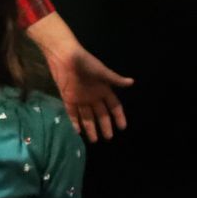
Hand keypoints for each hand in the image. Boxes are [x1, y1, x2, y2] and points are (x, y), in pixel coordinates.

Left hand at [24, 15, 132, 142]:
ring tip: (94, 140)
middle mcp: (93, 96)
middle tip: (108, 138)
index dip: (118, 116)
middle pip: (101, 114)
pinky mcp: (68, 98)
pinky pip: (72, 113)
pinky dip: (75, 122)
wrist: (64, 57)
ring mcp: (80, 98)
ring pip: (87, 116)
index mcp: (104, 89)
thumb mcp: (102, 72)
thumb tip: (132, 82)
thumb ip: (115, 80)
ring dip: (90, 128)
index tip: (122, 127)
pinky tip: (78, 132)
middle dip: (105, 126)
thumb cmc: (85, 62)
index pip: (114, 106)